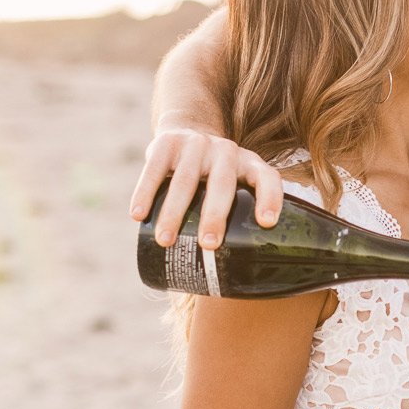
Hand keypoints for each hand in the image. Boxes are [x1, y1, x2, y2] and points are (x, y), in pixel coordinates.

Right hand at [128, 130, 282, 248]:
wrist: (187, 130)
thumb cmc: (215, 176)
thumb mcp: (235, 184)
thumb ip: (239, 216)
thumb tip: (236, 278)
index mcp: (249, 164)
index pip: (267, 178)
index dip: (270, 198)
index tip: (266, 223)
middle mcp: (225, 151)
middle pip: (222, 184)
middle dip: (215, 215)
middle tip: (208, 245)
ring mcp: (195, 144)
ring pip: (184, 180)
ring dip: (174, 212)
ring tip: (165, 240)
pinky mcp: (166, 143)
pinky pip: (154, 169)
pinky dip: (145, 193)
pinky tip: (138, 215)